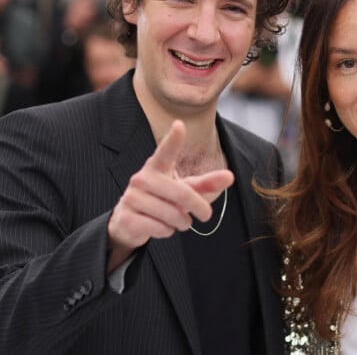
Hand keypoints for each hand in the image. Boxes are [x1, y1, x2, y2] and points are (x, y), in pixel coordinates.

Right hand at [107, 120, 233, 271]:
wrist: (129, 221)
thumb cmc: (163, 198)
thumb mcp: (185, 188)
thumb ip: (207, 183)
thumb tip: (230, 176)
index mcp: (157, 166)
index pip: (166, 150)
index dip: (174, 139)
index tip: (179, 125)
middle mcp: (142, 178)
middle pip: (182, 193)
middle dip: (199, 207)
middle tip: (206, 214)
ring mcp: (132, 197)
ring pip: (172, 214)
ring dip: (182, 222)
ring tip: (179, 221)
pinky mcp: (126, 217)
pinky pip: (159, 227)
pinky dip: (167, 231)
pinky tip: (162, 227)